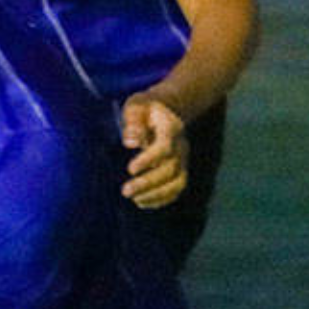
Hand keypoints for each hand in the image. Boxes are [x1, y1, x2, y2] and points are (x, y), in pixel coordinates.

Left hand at [120, 92, 187, 208]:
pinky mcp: (180, 170)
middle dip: (149, 182)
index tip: (130, 169)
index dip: (149, 160)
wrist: (166, 110)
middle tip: (125, 191)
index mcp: (170, 128)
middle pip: (171, 169)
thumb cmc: (145, 109)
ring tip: (134, 199)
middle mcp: (181, 145)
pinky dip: (162, 199)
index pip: (164, 147)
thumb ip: (134, 121)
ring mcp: (183, 159)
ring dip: (156, 194)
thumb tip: (130, 142)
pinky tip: (142, 202)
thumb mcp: (136, 106)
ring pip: (177, 182)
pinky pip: (177, 188)